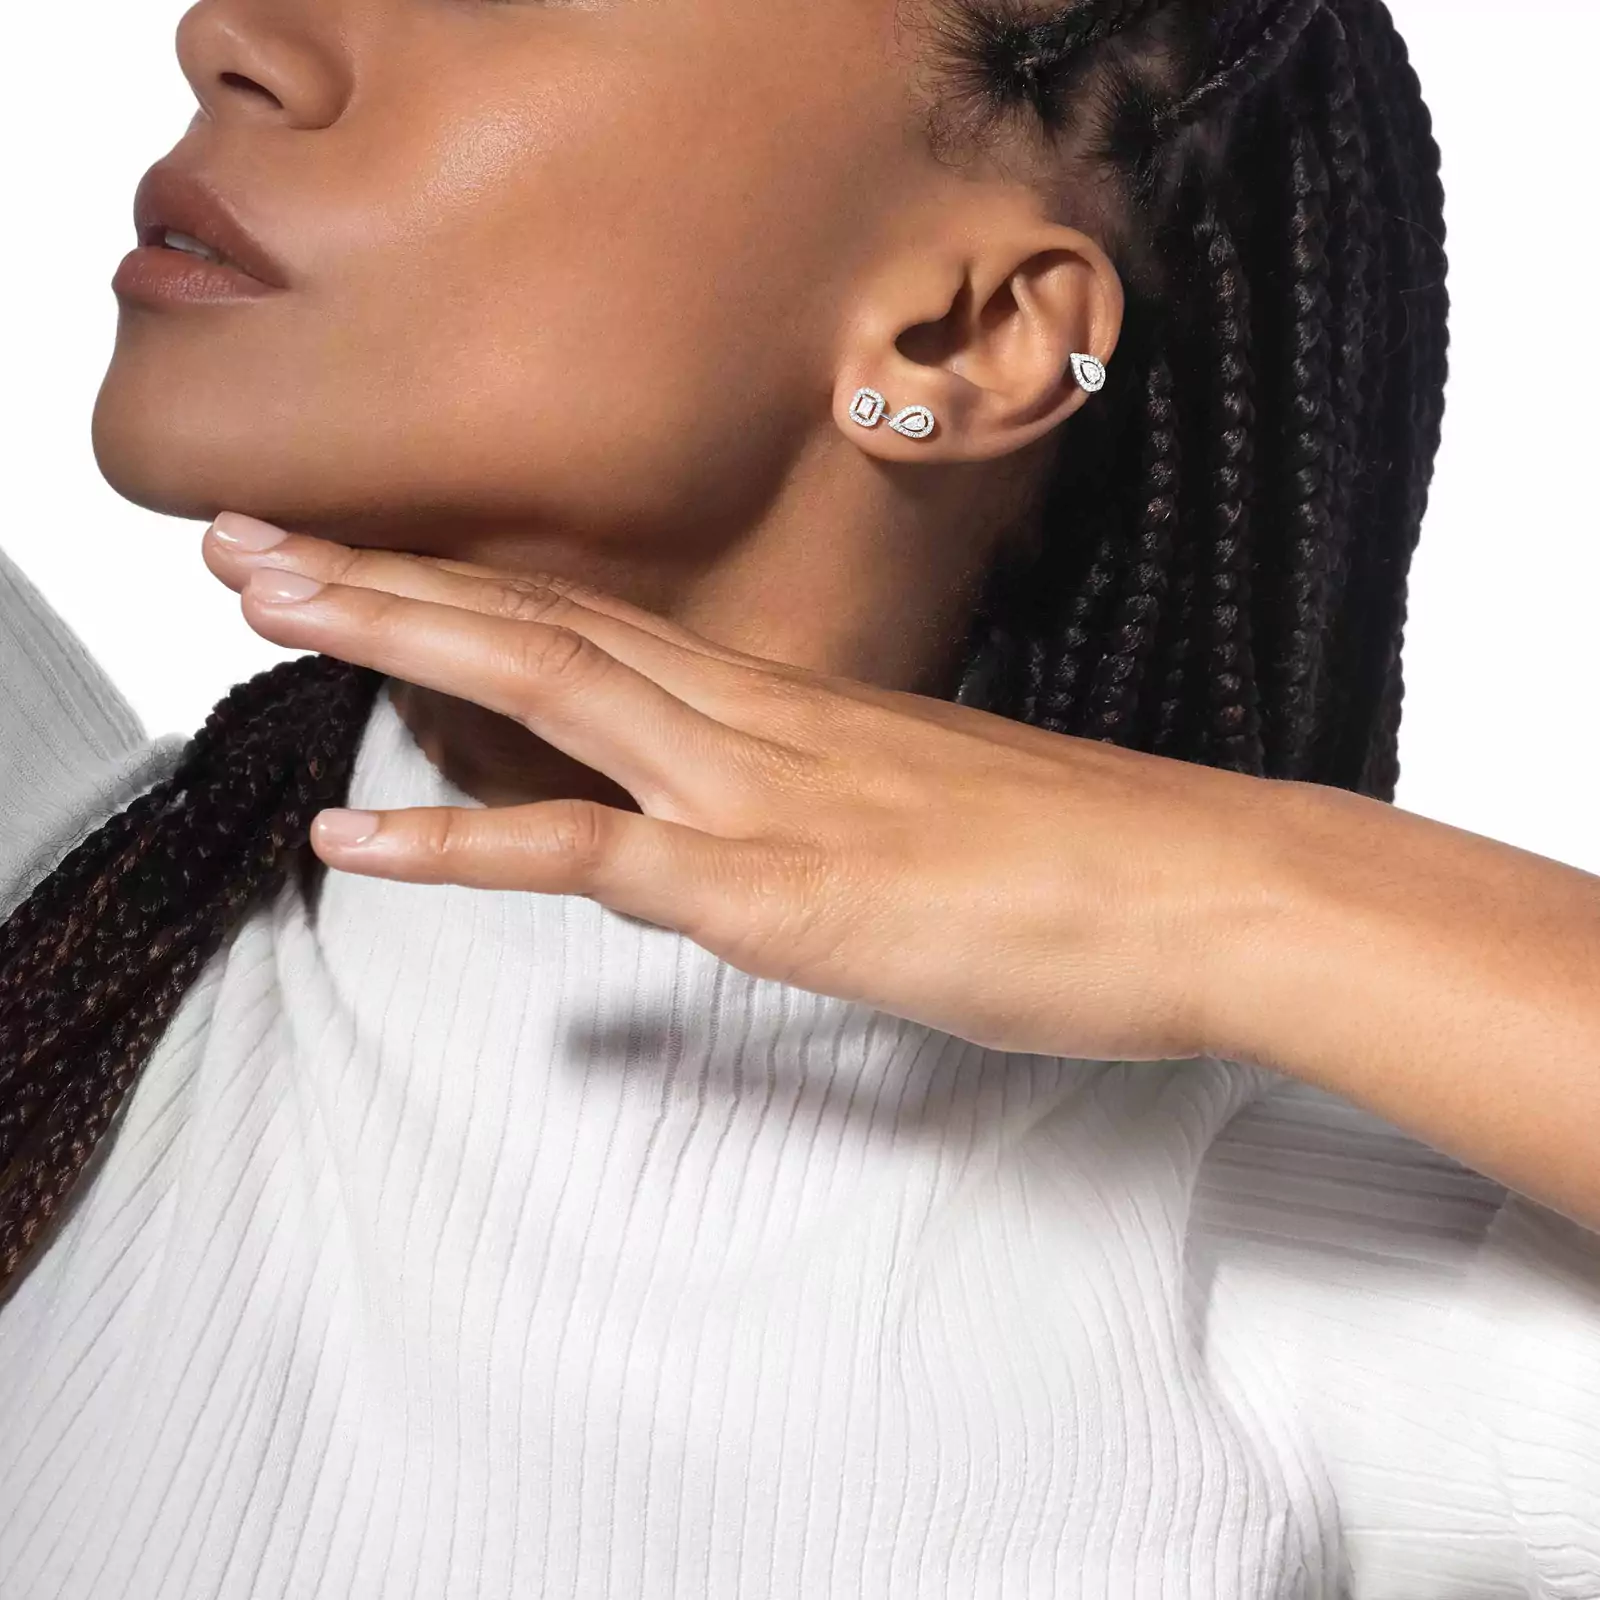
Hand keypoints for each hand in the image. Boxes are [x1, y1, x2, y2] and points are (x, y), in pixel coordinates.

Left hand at [203, 514, 1290, 1062]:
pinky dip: (460, 849)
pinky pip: (589, 855)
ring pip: (549, 690)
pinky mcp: (778, 888)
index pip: (606, 628)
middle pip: (548, 623)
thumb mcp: (942, 810)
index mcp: (800, 708)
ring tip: (265, 597)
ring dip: (396, 639)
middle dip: (392, 580)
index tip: (383, 571)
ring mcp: (765, 796)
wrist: (1208, 887)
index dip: (478, 592)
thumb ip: (840, 806)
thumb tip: (792, 825)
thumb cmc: (1096, 857)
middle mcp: (765, 724)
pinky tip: (355, 843)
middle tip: (258, 539)